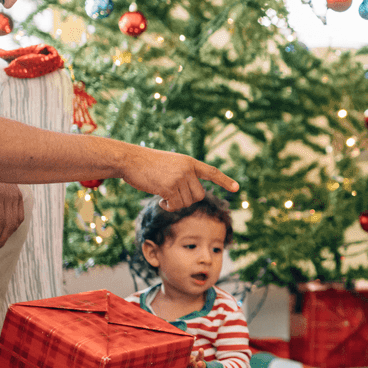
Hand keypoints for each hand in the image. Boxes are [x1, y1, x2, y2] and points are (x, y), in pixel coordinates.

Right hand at [121, 148, 239, 211]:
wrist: (130, 160)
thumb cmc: (148, 164)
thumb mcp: (171, 164)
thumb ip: (184, 174)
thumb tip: (192, 194)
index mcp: (189, 162)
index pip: (211, 171)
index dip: (224, 180)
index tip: (237, 187)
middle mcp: (187, 169)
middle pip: (198, 195)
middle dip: (187, 200)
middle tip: (173, 197)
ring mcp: (179, 178)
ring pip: (187, 202)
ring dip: (176, 204)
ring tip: (164, 196)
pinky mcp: (169, 187)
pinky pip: (176, 205)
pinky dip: (169, 207)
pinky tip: (160, 201)